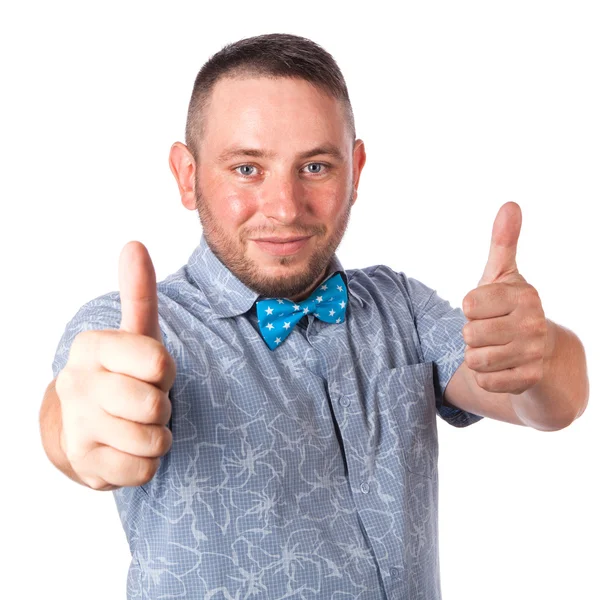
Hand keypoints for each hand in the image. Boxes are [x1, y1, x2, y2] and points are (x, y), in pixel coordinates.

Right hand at [56, 241, 176, 489]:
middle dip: (162, 406)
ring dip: (158, 434)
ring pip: (153, 440)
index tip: (149, 371)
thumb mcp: (137, 332)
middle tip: (144, 399)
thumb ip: (138, 292)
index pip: (158, 362)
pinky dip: (147, 462)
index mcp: (92, 346)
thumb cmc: (125, 372)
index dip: (164, 372)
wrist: (90, 425)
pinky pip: (144, 469)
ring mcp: (77, 426)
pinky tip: (128, 448)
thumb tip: (134, 244)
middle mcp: (76, 384)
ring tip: (138, 423)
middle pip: (156, 404)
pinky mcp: (84, 463)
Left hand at [461, 202, 547, 394]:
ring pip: (474, 359)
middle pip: (469, 334)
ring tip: (496, 349)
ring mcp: (533, 354)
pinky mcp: (528, 381)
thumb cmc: (511, 310)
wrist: (541, 356)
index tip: (488, 309)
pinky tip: (503, 369)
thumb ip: (503, 243)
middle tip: (491, 332)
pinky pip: (483, 381)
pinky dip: (486, 377)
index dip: (470, 309)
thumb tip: (510, 204)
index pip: (468, 304)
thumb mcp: (503, 276)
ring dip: (477, 357)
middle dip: (472, 335)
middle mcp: (534, 323)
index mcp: (525, 294)